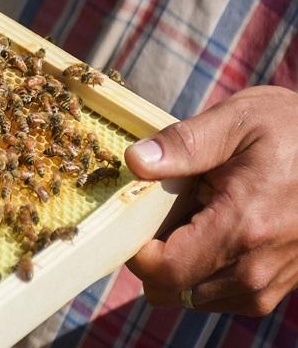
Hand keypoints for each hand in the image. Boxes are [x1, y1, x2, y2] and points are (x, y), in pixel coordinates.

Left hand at [124, 85, 297, 315]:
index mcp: (242, 228)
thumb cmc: (291, 131)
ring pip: (192, 297)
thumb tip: (135, 161)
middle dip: (156, 257)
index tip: (137, 218)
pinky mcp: (275, 287)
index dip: (138, 250)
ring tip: (197, 218)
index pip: (165, 271)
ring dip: (182, 264)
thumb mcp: (237, 120)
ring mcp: (268, 284)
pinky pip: (219, 295)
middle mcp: (256, 268)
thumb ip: (183, 143)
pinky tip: (215, 231)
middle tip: (167, 213)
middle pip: (172, 290)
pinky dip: (205, 271)